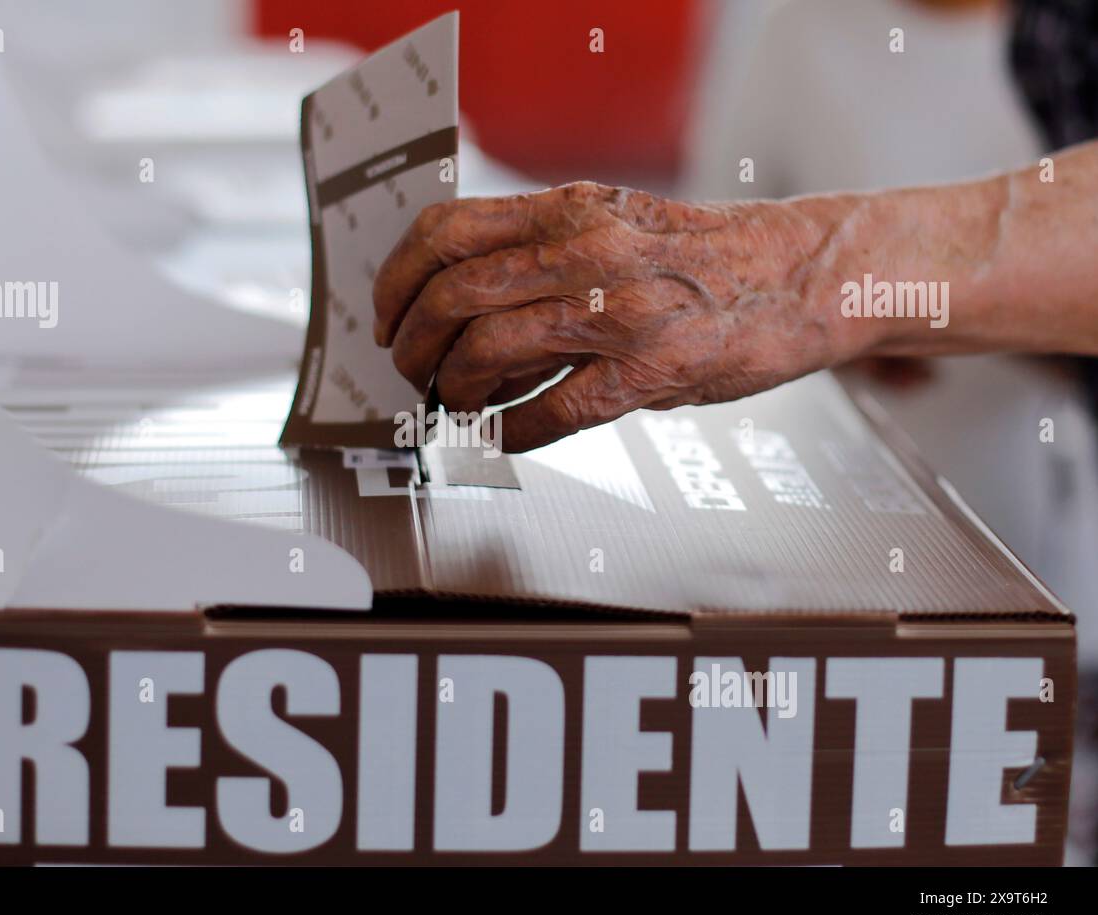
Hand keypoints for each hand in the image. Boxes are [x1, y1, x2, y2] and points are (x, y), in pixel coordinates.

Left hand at [372, 181, 876, 451]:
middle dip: (412, 347)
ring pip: (488, 351)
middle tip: (413, 373)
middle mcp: (587, 252)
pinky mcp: (650, 373)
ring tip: (456, 405)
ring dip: (452, 391)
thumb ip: (538, 253)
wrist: (796, 276)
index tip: (386, 318)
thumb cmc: (700, 256)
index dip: (395, 282)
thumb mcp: (611, 223)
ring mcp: (619, 313)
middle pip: (453, 296)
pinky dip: (510, 433)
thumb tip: (458, 306)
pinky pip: (551, 412)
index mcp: (569, 210)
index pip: (445, 232)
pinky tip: (505, 437)